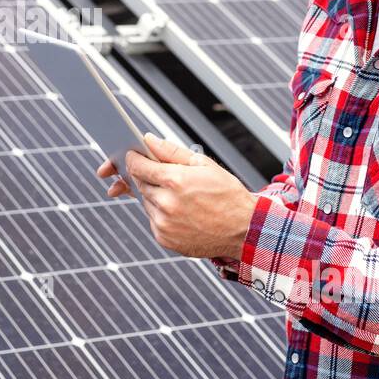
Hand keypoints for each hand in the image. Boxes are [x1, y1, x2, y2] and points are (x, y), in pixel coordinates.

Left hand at [96, 133, 257, 259]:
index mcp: (175, 180)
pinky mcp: (165, 238)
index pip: (138, 166)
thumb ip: (171, 151)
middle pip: (139, 183)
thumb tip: (148, 140)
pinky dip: (161, 214)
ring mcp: (164, 224)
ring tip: (180, 196)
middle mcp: (166, 203)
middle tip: (165, 176)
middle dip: (147, 177)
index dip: (134, 159)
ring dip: (155, 196)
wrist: (245, 230)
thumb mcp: (204, 165)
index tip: (133, 156)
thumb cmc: (228, 195)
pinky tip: (182, 212)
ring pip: (146, 203)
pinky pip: (153, 220)